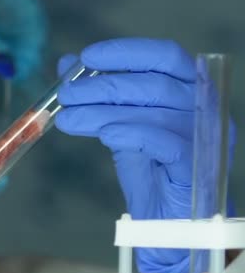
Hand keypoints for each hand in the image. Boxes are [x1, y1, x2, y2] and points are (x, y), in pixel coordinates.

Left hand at [54, 38, 234, 272]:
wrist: (167, 221)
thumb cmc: (150, 169)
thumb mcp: (119, 125)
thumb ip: (99, 94)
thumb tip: (66, 65)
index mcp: (191, 90)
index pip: (165, 56)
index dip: (125, 52)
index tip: (86, 57)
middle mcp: (205, 108)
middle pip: (153, 84)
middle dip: (102, 86)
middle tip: (66, 96)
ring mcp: (205, 137)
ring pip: (153, 112)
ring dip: (103, 111)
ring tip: (69, 118)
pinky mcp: (196, 167)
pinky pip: (165, 143)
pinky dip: (131, 134)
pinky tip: (104, 134)